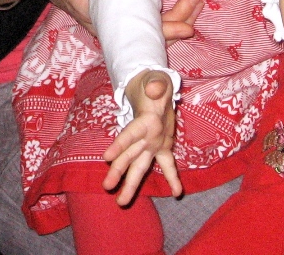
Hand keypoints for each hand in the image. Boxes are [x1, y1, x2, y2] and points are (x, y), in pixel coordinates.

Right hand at [34, 0, 201, 41]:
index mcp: (93, 11)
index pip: (132, 30)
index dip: (159, 31)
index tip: (185, 28)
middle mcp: (108, 20)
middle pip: (148, 33)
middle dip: (176, 21)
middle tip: (198, 0)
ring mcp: (116, 17)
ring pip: (151, 28)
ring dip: (178, 16)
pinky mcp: (122, 8)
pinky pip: (150, 18)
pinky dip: (171, 12)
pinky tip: (189, 1)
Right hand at [102, 70, 180, 205]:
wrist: (155, 90)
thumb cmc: (154, 84)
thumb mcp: (156, 80)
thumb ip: (156, 85)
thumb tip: (155, 89)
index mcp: (144, 121)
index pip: (129, 134)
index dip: (119, 144)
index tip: (106, 156)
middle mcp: (144, 136)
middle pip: (129, 155)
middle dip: (118, 170)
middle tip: (106, 186)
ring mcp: (152, 144)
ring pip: (139, 166)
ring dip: (131, 184)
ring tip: (121, 202)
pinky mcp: (162, 148)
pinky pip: (167, 165)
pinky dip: (172, 179)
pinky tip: (177, 193)